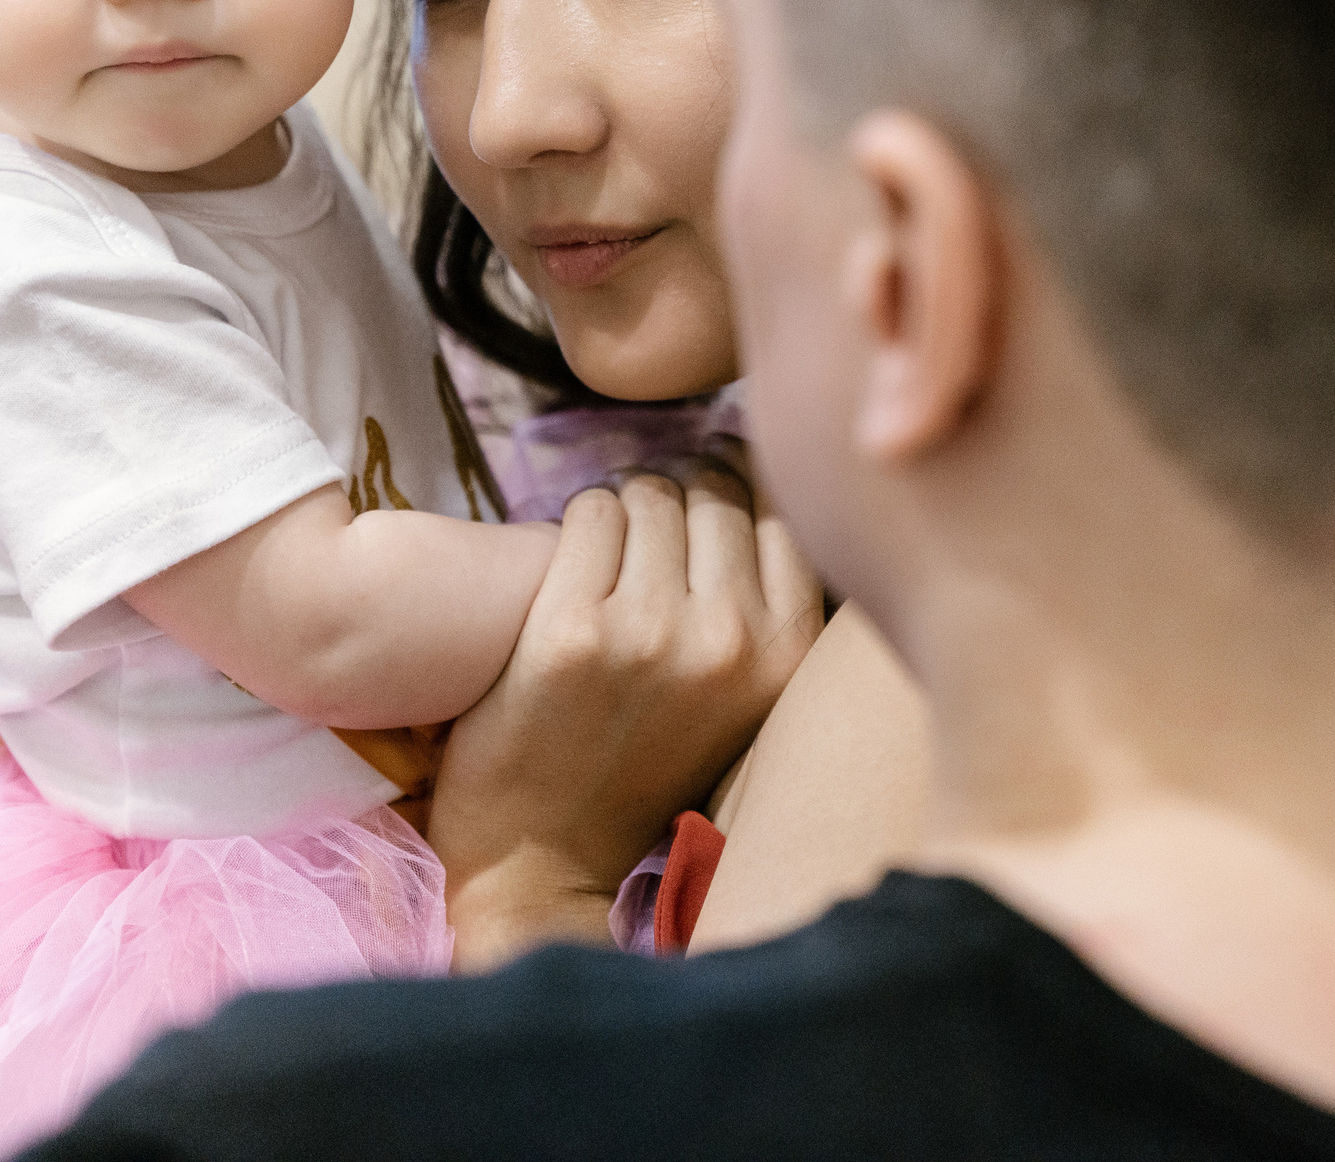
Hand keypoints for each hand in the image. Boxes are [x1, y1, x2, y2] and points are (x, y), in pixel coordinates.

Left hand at [427, 463, 824, 968]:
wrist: (545, 856)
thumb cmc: (650, 766)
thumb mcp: (751, 695)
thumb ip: (769, 606)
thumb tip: (761, 478)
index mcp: (789, 657)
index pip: (781, 514)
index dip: (743, 494)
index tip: (711, 503)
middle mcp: (731, 640)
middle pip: (715, 495)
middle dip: (683, 495)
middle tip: (652, 526)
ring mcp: (650, 632)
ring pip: (652, 495)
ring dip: (630, 508)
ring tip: (615, 546)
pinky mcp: (570, 628)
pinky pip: (590, 512)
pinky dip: (583, 521)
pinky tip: (576, 559)